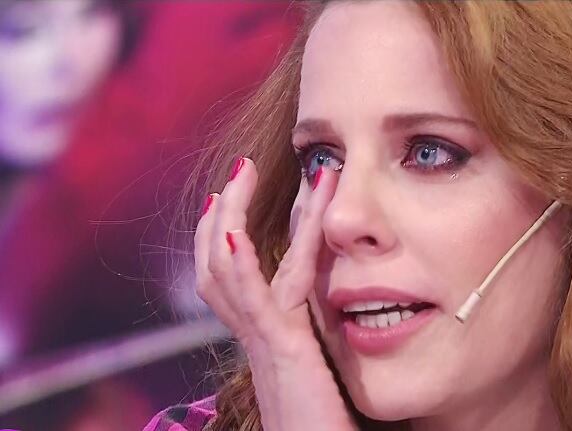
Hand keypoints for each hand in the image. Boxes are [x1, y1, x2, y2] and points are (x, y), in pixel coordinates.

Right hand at [194, 158, 354, 430]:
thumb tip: (335, 316)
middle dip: (226, 213)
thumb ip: (317, 341)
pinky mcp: (283, 353)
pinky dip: (241, 266)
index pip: (238, 277)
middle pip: (220, 264)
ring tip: (241, 173)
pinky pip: (256, 303)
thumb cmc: (327, 422)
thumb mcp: (319, 371)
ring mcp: (266, 342)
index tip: (232, 200)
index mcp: (270, 337)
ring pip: (231, 271)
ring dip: (235, 217)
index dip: (229, 235)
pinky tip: (235, 231)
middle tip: (238, 169)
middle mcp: (258, 336)